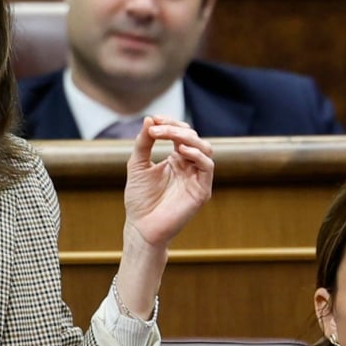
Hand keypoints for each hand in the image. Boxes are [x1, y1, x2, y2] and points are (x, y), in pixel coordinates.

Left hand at [123, 115, 213, 248]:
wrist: (141, 227)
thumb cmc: (139, 199)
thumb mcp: (137, 165)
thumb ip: (143, 143)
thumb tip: (149, 118)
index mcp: (177, 159)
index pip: (181, 134)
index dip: (169, 123)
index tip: (153, 119)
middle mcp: (190, 166)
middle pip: (193, 138)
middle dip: (175, 128)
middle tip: (157, 128)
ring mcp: (197, 178)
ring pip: (204, 148)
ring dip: (187, 138)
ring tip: (167, 134)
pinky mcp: (202, 190)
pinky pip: (208, 167)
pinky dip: (197, 155)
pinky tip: (181, 151)